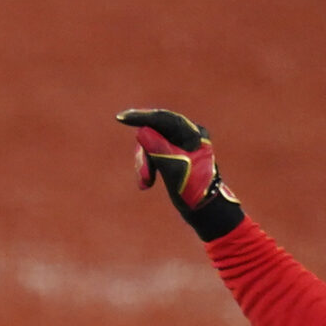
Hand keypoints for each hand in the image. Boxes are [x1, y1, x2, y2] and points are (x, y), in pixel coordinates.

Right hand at [115, 108, 244, 241]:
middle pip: (153, 133)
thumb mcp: (174, 168)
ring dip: (144, 164)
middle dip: (144, 154)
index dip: (142, 117)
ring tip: (146, 184)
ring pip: (150, 145)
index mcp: (193, 134)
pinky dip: (146, 168)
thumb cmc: (194, 190)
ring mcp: (179, 146)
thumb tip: (142, 130)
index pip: (164, 119)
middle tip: (145, 177)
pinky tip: (146, 184)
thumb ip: (158, 148)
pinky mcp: (172, 156)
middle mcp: (187, 135)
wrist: (204, 209)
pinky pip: (152, 155)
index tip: (121, 118)